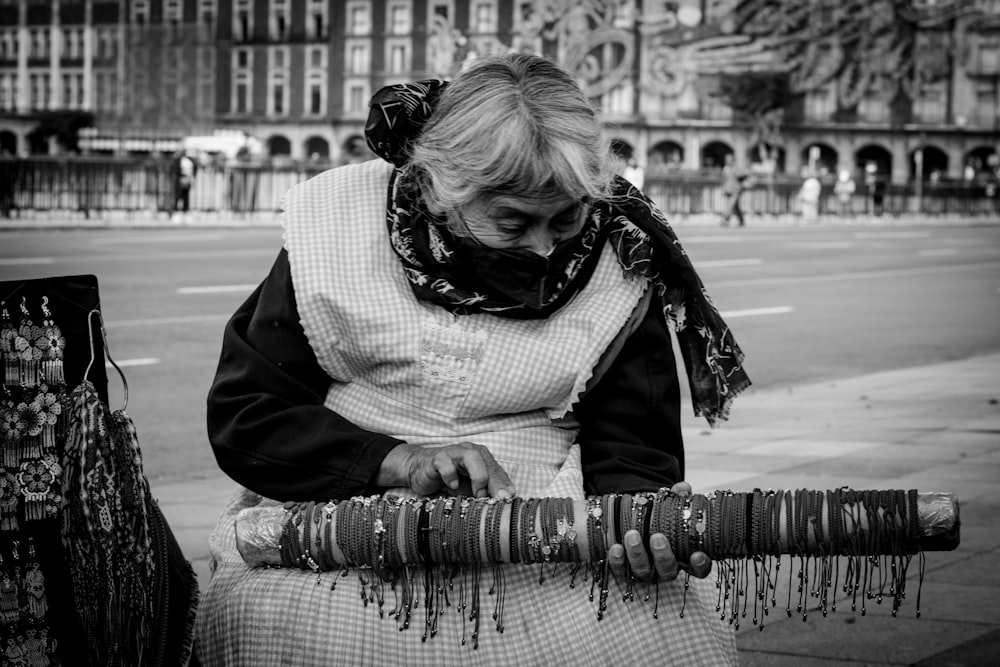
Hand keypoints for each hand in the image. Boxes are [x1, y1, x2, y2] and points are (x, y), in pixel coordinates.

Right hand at [378, 442, 515, 498]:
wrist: (421, 470)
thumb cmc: (450, 479)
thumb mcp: (471, 488)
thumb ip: (487, 492)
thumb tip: (506, 501)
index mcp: (482, 458)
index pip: (498, 471)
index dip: (505, 486)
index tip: (509, 501)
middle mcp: (470, 452)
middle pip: (488, 464)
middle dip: (496, 482)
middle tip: (500, 499)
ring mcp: (454, 453)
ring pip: (471, 456)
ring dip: (478, 476)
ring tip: (478, 494)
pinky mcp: (437, 459)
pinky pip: (445, 463)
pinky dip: (450, 474)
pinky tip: (452, 486)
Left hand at [607, 482, 711, 580]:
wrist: (631, 521)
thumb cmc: (656, 519)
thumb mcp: (668, 507)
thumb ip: (678, 499)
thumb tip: (683, 488)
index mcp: (682, 557)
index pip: (698, 568)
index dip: (700, 565)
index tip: (697, 554)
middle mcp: (664, 568)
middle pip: (668, 571)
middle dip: (663, 556)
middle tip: (657, 537)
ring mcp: (645, 571)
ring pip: (643, 571)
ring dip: (637, 554)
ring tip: (632, 534)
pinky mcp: (624, 570)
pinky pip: (621, 569)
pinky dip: (617, 560)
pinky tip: (616, 548)